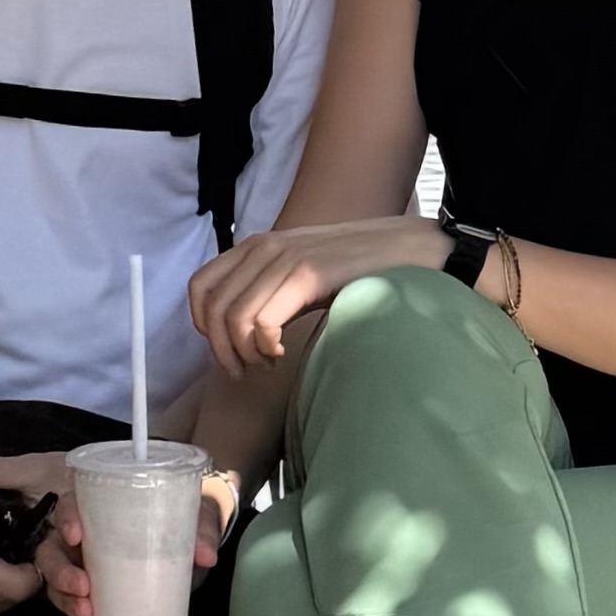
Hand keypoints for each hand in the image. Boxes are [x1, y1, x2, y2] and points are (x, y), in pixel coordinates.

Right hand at [0, 450, 241, 615]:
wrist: (191, 543)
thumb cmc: (183, 518)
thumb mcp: (195, 517)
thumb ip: (202, 531)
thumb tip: (206, 556)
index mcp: (99, 507)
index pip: (69, 505)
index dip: (65, 519)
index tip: (76, 536)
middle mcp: (83, 536)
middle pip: (52, 550)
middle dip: (60, 572)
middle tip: (83, 588)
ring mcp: (83, 566)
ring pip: (56, 582)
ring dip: (65, 600)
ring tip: (86, 614)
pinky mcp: (94, 593)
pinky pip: (80, 607)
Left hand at [186, 219, 448, 379]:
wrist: (416, 251)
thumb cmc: (363, 271)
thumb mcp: (306, 277)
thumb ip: (272, 292)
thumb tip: (240, 332)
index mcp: (259, 245)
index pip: (200, 288)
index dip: (205, 328)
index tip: (232, 351)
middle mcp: (265, 247)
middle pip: (212, 310)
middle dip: (223, 351)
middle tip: (250, 370)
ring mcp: (285, 258)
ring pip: (232, 320)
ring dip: (245, 353)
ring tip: (271, 363)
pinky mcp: (308, 274)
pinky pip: (261, 322)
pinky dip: (265, 348)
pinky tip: (285, 354)